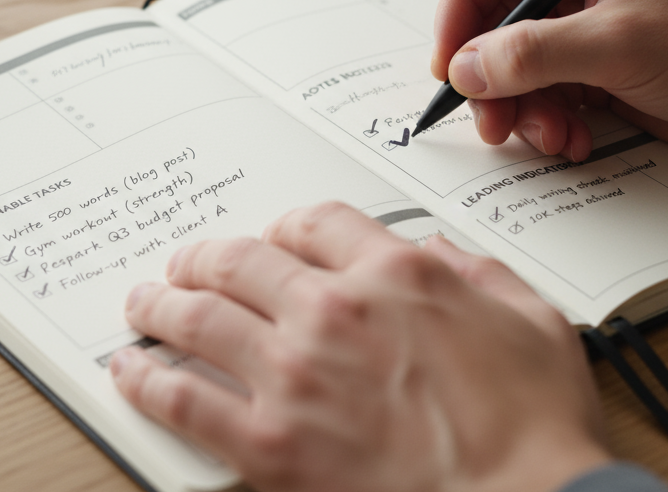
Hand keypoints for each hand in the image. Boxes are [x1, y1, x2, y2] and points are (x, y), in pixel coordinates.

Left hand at [111, 202, 611, 491]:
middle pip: (241, 260)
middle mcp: (334, 312)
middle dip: (205, 257)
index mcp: (398, 276)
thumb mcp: (533, 321)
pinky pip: (184, 401)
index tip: (276, 239)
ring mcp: (294, 376)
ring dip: (162, 304)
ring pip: (199, 317)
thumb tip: (442, 254)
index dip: (287, 226)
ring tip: (145, 303)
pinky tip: (132, 371)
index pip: (316, 222)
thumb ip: (478, 274)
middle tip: (187, 264)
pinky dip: (148, 380)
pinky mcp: (269, 444)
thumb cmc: (535, 430)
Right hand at [431, 0, 667, 170]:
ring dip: (521, 107)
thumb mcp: (619, 45)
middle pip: (496, 17)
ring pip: (517, 63)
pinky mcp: (602, 66)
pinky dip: (548, 121)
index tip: (450, 64)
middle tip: (490, 118)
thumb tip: (466, 68)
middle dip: (490, 74)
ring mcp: (591, 21)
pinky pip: (547, 92)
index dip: (459, 10)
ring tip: (547, 136)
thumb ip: (534, 53)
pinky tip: (572, 141)